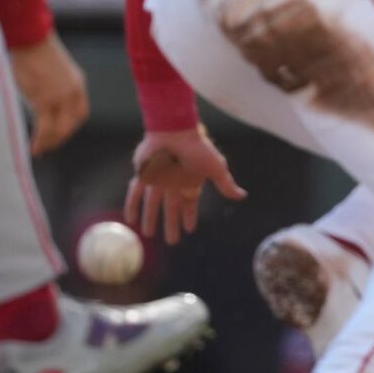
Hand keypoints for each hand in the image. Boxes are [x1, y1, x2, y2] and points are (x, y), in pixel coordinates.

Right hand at [8, 32, 89, 155]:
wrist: (30, 39)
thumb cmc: (35, 52)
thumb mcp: (53, 71)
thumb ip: (54, 87)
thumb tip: (44, 105)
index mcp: (77, 83)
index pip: (80, 113)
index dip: (71, 126)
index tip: (60, 133)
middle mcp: (72, 92)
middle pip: (72, 124)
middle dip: (60, 138)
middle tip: (48, 146)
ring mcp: (59, 97)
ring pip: (58, 130)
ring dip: (49, 143)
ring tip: (39, 150)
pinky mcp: (43, 100)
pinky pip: (44, 128)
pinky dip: (39, 141)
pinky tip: (33, 148)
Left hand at [123, 126, 247, 245]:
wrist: (174, 131)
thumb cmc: (197, 148)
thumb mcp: (216, 168)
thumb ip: (226, 184)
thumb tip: (243, 196)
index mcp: (189, 181)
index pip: (189, 203)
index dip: (189, 216)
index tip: (189, 229)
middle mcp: (173, 182)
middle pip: (171, 208)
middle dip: (171, 225)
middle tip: (172, 241)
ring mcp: (157, 178)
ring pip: (152, 203)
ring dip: (150, 219)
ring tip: (148, 234)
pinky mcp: (143, 173)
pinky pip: (135, 192)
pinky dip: (132, 205)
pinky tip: (130, 220)